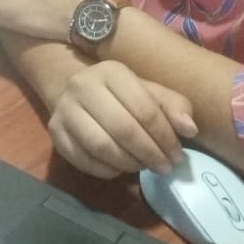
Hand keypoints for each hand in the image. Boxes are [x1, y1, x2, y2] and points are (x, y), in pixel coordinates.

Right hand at [47, 60, 196, 176]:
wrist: (76, 91)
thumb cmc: (122, 94)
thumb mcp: (150, 92)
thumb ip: (174, 106)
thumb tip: (189, 129)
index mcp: (111, 72)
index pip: (144, 109)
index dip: (165, 137)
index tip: (178, 155)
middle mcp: (82, 86)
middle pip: (123, 129)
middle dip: (150, 153)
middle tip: (164, 167)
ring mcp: (64, 110)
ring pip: (102, 147)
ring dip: (129, 164)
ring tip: (143, 166)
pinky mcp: (54, 133)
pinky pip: (84, 161)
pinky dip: (108, 171)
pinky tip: (120, 167)